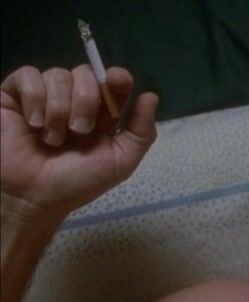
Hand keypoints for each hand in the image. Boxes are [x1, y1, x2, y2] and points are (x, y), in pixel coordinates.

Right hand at [0, 65, 157, 222]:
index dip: (118, 78)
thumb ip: (140, 132)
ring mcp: (44, 96)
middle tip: (79, 131)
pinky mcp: (14, 95)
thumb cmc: (76, 183)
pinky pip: (28, 75)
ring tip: (52, 139)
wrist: (32, 196)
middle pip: (86, 74)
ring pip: (58, 75)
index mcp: (101, 116)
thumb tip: (151, 96)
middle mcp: (74, 102)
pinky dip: (35, 98)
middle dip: (86, 101)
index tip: (118, 80)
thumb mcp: (120, 162)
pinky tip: (34, 123)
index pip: (113, 83)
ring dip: (59, 108)